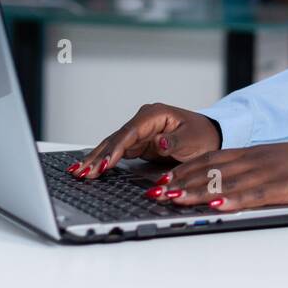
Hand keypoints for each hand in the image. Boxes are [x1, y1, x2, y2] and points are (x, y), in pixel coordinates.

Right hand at [68, 103, 221, 179]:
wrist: (209, 135)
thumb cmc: (203, 135)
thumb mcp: (192, 139)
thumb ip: (174, 142)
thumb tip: (157, 143)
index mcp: (154, 114)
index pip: (129, 133)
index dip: (115, 149)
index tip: (104, 165)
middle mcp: (143, 120)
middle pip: (116, 139)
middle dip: (98, 156)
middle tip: (81, 173)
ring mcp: (139, 131)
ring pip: (112, 145)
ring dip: (96, 159)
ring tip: (77, 172)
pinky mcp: (138, 143)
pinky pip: (116, 151)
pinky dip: (103, 160)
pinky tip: (89, 168)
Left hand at [143, 142, 287, 211]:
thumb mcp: (262, 162)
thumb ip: (239, 171)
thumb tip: (209, 187)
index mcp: (246, 154)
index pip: (208, 159)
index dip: (183, 169)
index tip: (162, 179)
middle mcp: (251, 161)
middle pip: (211, 170)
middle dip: (182, 181)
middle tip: (158, 192)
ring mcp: (265, 172)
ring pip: (226, 181)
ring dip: (199, 190)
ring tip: (176, 199)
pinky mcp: (280, 186)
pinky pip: (254, 193)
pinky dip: (234, 200)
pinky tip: (218, 206)